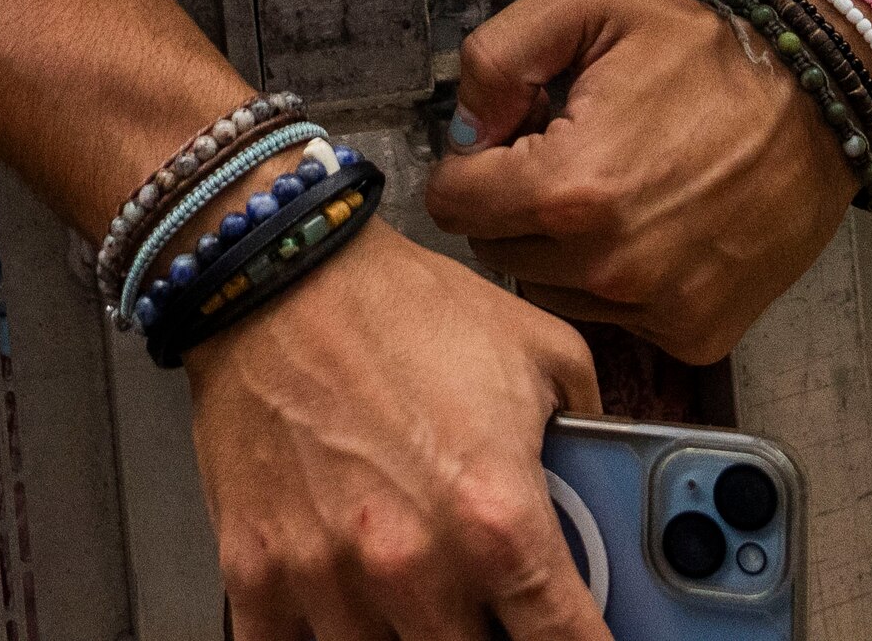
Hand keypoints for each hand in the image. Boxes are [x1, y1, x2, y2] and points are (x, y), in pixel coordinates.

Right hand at [182, 216, 602, 638]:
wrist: (276, 268)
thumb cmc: (398, 305)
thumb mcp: (542, 350)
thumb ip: (596, 434)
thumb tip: (614, 487)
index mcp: (497, 519)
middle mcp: (415, 564)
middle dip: (490, 636)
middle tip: (487, 601)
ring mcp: (328, 578)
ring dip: (407, 634)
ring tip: (415, 588)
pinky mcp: (257, 572)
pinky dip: (319, 638)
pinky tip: (342, 606)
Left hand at [429, 0, 846, 362]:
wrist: (823, 106)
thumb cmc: (707, 54)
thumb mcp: (593, 3)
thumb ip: (498, 55)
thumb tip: (463, 129)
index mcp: (567, 188)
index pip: (452, 202)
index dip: (474, 160)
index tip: (518, 136)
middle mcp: (606, 266)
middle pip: (496, 249)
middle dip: (515, 202)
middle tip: (573, 154)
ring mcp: (654, 308)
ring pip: (549, 287)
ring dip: (562, 246)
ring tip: (620, 187)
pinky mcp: (694, 334)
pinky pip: (614, 316)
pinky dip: (618, 279)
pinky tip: (656, 226)